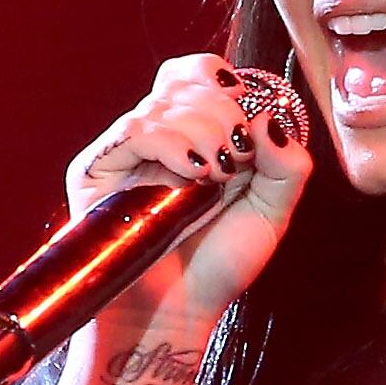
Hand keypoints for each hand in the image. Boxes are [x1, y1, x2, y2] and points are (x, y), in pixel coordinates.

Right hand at [62, 52, 316, 333]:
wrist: (176, 310)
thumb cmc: (218, 265)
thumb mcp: (272, 213)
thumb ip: (287, 165)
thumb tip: (269, 117)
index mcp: (196, 134)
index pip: (202, 74)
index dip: (229, 86)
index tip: (251, 128)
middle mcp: (159, 134)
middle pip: (188, 80)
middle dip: (224, 114)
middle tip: (236, 161)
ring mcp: (126, 149)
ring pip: (165, 103)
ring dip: (203, 133)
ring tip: (214, 177)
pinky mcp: (97, 168)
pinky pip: (135, 130)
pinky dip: (171, 143)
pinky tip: (191, 173)